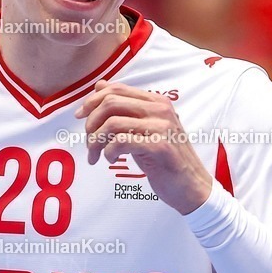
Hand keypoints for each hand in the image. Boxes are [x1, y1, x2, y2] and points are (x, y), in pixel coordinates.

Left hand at [75, 80, 212, 214]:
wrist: (192, 187)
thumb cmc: (165, 160)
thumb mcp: (144, 129)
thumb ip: (125, 109)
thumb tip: (99, 85)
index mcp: (156, 101)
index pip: (116, 89)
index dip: (92, 101)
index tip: (80, 116)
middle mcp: (160, 109)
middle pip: (111, 103)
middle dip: (91, 123)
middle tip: (88, 142)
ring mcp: (161, 127)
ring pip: (112, 123)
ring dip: (96, 142)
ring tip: (96, 155)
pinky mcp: (160, 146)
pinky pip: (121, 142)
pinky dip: (108, 152)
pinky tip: (111, 160)